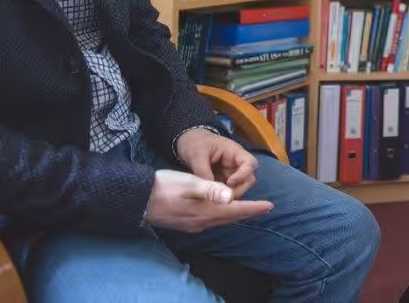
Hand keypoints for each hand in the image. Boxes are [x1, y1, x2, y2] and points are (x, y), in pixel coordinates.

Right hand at [145, 169, 272, 232]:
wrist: (138, 200)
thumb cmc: (164, 187)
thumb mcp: (188, 183)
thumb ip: (210, 189)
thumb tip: (229, 196)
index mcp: (206, 210)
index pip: (236, 210)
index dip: (254, 208)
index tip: (270, 205)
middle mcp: (202, 221)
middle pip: (231, 217)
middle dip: (248, 212)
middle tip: (264, 207)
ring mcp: (194, 225)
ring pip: (221, 220)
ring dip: (236, 214)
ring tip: (248, 208)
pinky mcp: (187, 224)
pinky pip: (212, 221)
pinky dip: (223, 215)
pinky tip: (223, 210)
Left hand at [176, 128, 257, 198]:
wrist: (188, 142)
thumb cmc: (195, 143)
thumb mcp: (197, 155)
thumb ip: (203, 172)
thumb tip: (209, 191)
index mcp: (234, 152)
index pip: (249, 163)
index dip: (243, 174)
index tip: (229, 182)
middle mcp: (236, 164)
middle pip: (248, 178)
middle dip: (238, 189)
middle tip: (221, 196)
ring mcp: (230, 173)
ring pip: (239, 187)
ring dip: (229, 194)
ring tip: (213, 198)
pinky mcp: (223, 181)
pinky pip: (228, 191)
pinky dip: (222, 196)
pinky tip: (210, 199)